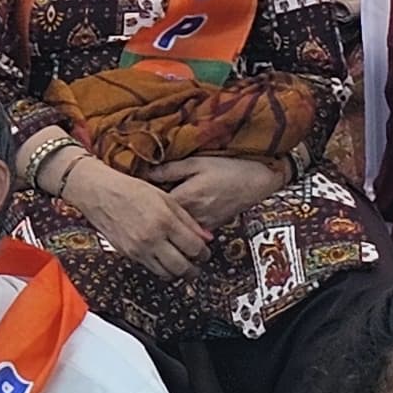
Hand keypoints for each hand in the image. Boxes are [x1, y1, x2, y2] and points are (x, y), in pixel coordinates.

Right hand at [64, 158, 215, 278]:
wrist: (97, 191)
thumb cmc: (129, 189)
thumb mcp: (164, 198)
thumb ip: (187, 219)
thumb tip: (206, 237)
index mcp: (164, 221)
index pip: (195, 248)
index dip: (204, 253)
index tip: (204, 251)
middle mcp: (152, 238)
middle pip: (183, 267)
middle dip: (194, 268)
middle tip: (197, 263)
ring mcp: (138, 249)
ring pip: (168, 274)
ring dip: (178, 272)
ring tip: (181, 263)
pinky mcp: (128, 254)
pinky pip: (152, 269)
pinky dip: (162, 268)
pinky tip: (163, 258)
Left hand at [144, 154, 284, 235]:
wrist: (258, 180)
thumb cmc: (227, 168)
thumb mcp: (195, 162)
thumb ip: (169, 170)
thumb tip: (146, 173)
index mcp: (186, 199)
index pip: (156, 207)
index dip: (144, 200)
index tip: (134, 193)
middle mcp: (194, 216)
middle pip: (165, 220)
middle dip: (153, 212)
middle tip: (141, 203)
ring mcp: (205, 224)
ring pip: (178, 227)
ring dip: (168, 220)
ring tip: (156, 208)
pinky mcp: (214, 226)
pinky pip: (192, 229)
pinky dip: (182, 223)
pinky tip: (178, 213)